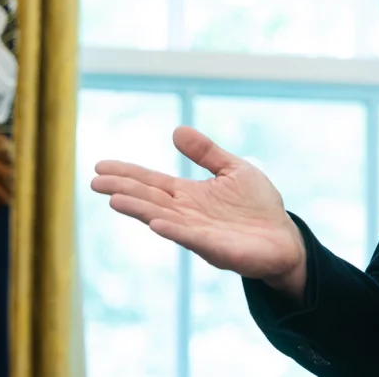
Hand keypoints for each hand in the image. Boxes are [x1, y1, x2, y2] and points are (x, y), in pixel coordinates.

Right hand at [91, 126, 307, 299]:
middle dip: (123, 190)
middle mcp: (187, 214)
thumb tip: (176, 130)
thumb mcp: (233, 169)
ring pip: (163, 219)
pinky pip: (192, 239)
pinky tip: (157, 224)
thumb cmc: (258, 206)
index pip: (151, 182)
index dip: (126, 174)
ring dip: (140, 211)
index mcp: (189, 195)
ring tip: (115, 200)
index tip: (99, 166)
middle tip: (95, 181)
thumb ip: (206, 153)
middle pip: (149, 199)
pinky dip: (174, 231)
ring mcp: (199, 233)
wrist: (284, 237)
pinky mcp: (217, 249)